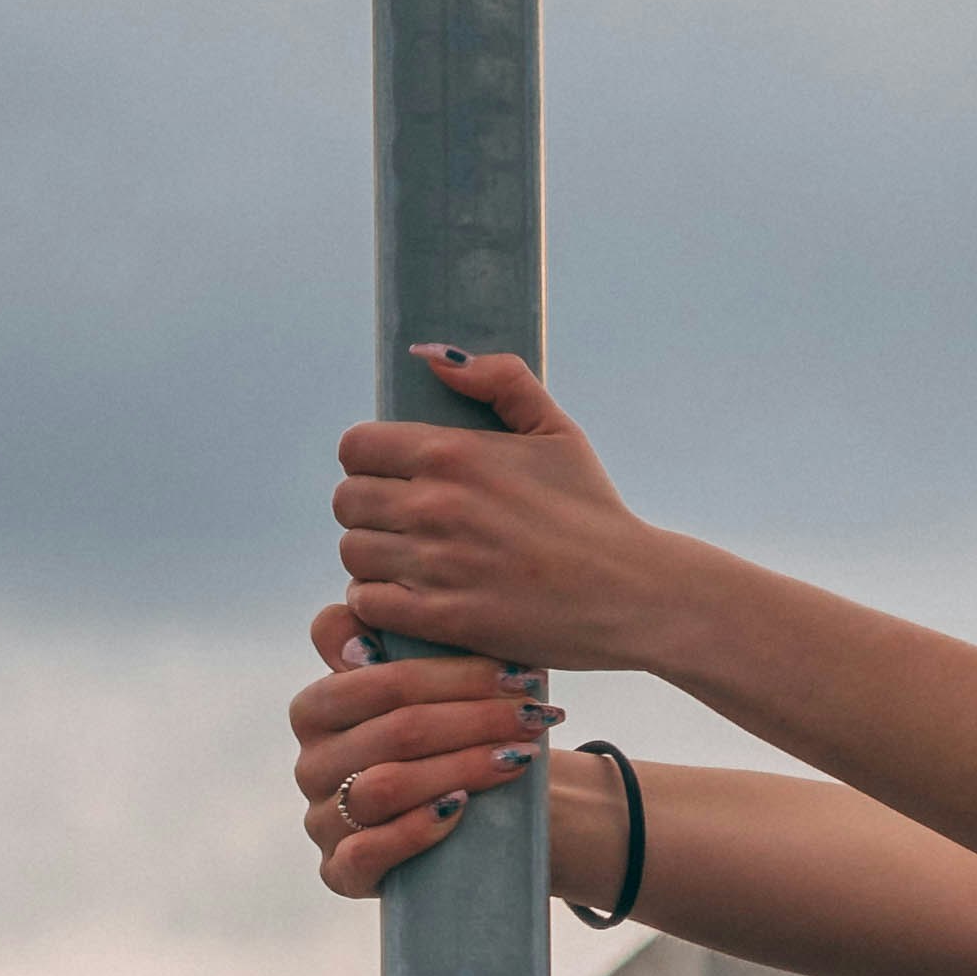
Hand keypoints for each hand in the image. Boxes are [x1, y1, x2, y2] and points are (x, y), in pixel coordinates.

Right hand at [287, 601, 560, 897]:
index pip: (372, 679)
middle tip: (537, 713)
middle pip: (393, 729)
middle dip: (475, 718)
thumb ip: (404, 641)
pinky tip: (462, 809)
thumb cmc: (452, 743)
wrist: (473, 828)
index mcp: (318, 706)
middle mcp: (311, 761)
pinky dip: (418, 828)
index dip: (450, 674)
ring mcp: (322, 818)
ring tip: (522, 756)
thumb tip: (371, 600)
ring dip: (463, 768)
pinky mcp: (339, 871)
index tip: (516, 672)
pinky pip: (367, 851)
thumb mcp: (436, 691)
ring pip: (386, 785)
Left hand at [333, 351, 674, 670]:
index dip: (368, 460)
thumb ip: (498, 380)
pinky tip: (410, 595)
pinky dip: (379, 599)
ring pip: (353, 552)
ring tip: (406, 558)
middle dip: (369, 508)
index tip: (392, 474)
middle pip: (347, 501)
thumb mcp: (556, 430)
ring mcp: (435, 565)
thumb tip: (432, 357)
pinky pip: (368, 600)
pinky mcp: (441, 617)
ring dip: (373, 555)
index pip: (356, 447)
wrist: (629, 592)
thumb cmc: (593, 510)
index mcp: (454, 453)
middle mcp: (435, 505)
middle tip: (402, 520)